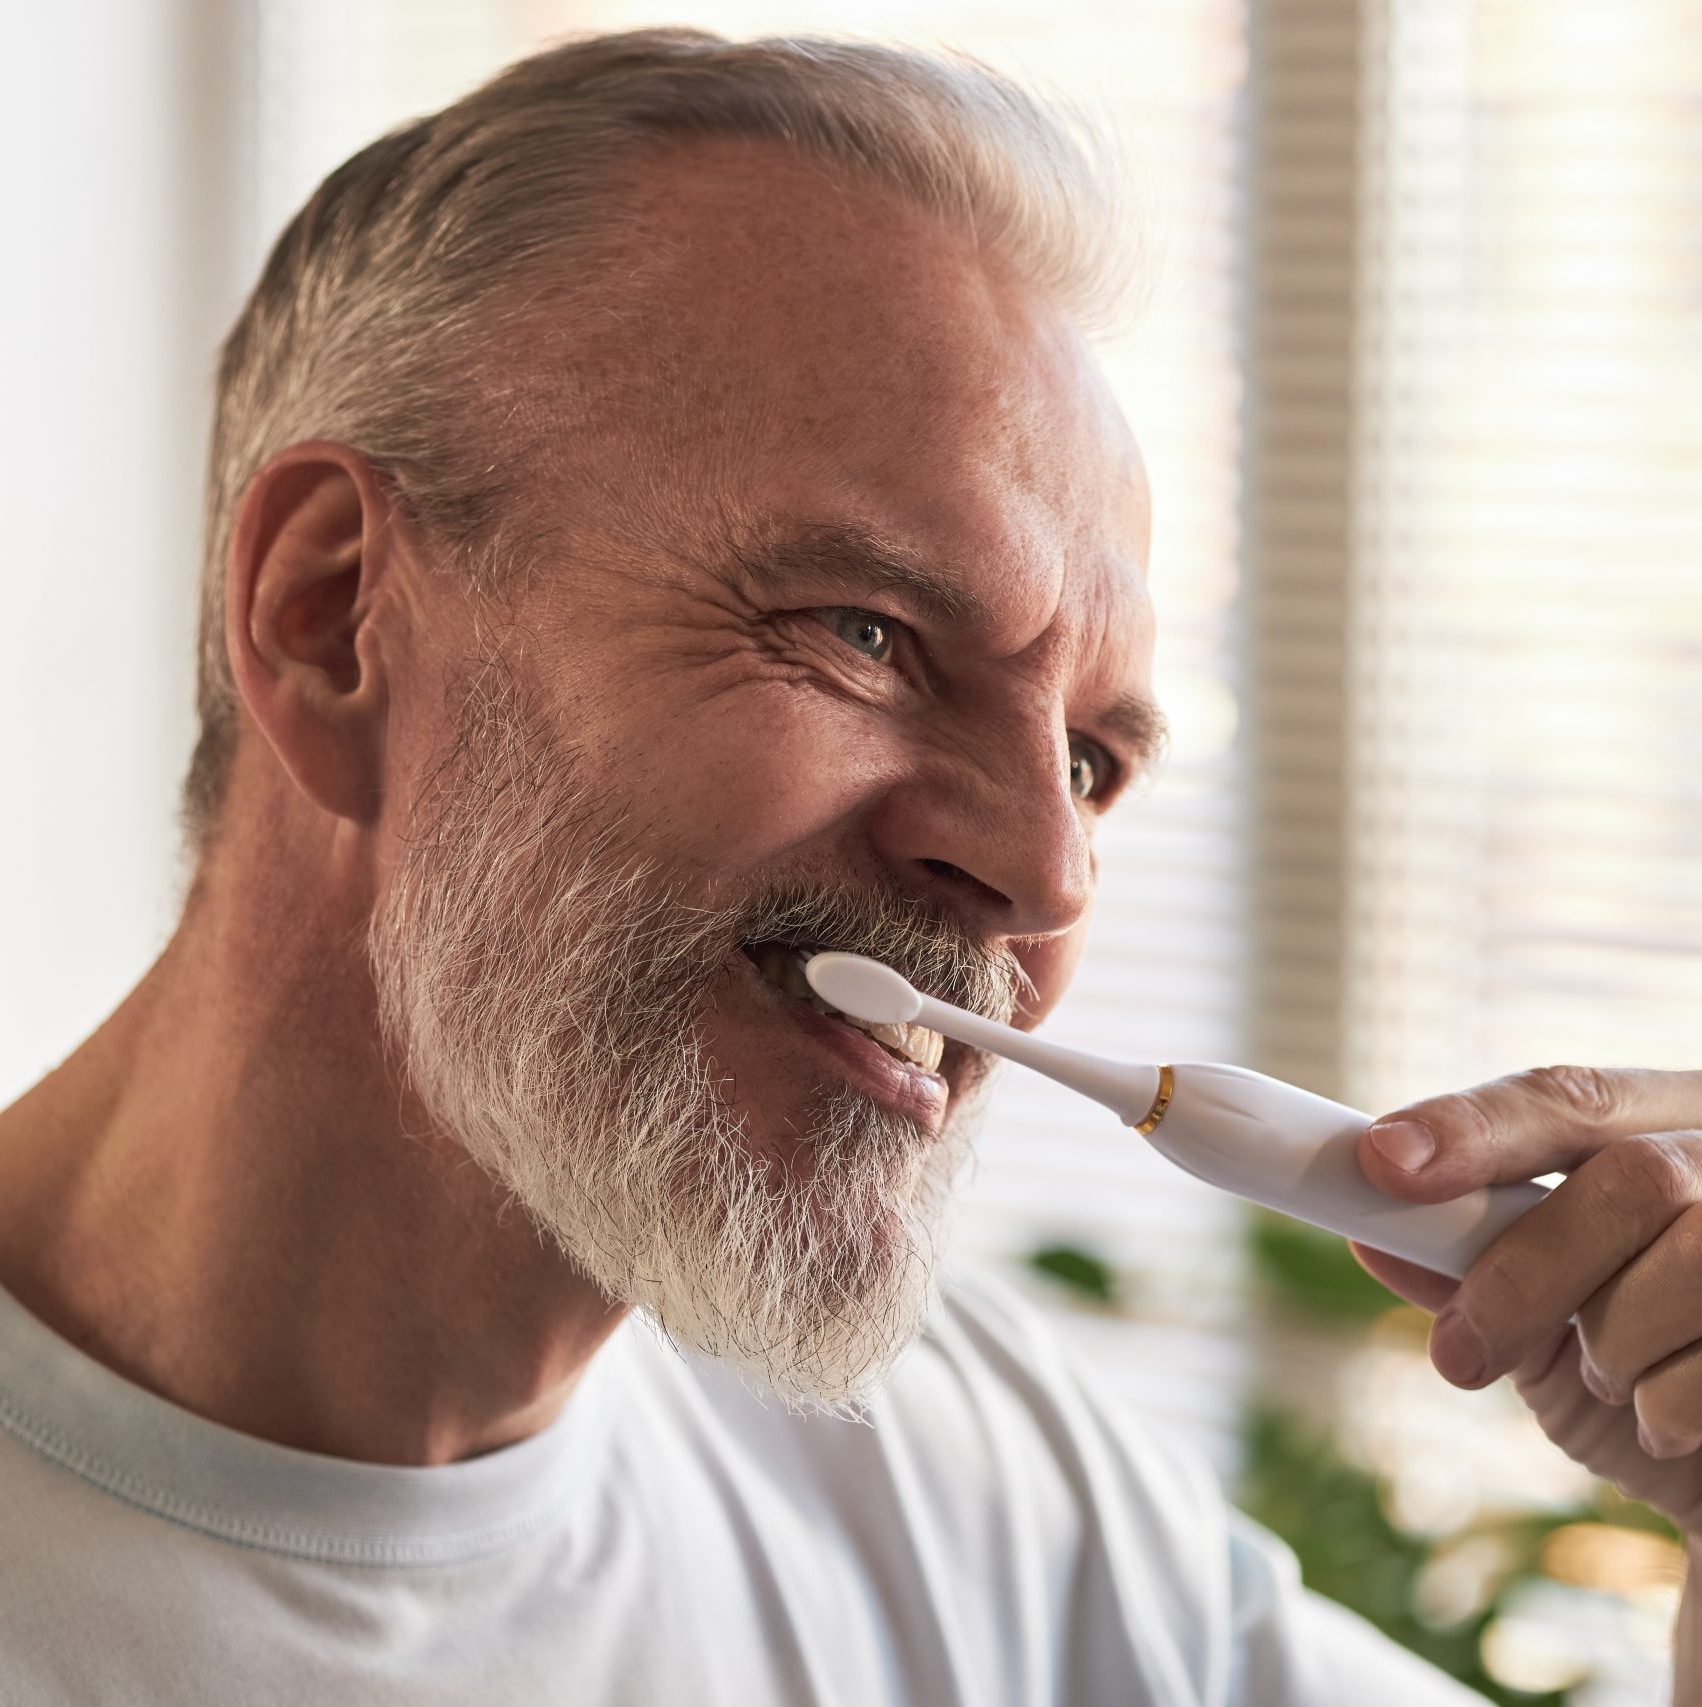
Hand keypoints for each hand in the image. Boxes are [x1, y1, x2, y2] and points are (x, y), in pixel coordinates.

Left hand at [1349, 1065, 1701, 1535]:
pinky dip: (1675, 1403)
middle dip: (1529, 1271)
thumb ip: (1473, 1271)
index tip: (1380, 1160)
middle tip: (1458, 1353)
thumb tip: (1372, 1234)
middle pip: (1635, 1176)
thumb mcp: (1549, 1327)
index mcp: (1669, 1120)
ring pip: (1695, 1257)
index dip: (1474, 1125)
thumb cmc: (1653, 1377)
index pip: (1569, 1095)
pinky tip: (1670, 1422)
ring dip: (1618, 1345)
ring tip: (1609, 1383)